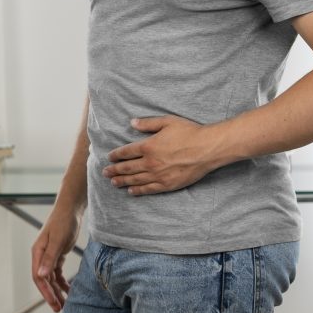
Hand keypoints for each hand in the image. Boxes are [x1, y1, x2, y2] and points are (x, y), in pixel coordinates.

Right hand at [31, 206, 80, 312]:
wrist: (71, 209)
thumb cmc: (63, 221)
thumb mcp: (57, 240)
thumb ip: (49, 258)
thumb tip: (41, 276)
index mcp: (37, 252)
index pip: (38, 277)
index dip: (45, 291)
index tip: (54, 302)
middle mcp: (41, 255)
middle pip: (44, 280)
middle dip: (51, 295)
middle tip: (59, 308)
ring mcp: (49, 255)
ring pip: (51, 278)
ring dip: (57, 291)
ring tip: (64, 303)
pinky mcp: (57, 254)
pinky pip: (58, 273)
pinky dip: (62, 282)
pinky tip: (68, 290)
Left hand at [103, 115, 220, 195]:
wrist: (207, 149)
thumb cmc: (189, 132)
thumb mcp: (167, 122)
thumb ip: (148, 123)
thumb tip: (132, 122)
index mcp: (148, 146)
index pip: (126, 152)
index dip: (116, 155)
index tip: (109, 158)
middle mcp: (150, 162)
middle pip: (127, 168)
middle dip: (115, 170)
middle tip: (105, 172)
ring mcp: (158, 175)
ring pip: (135, 180)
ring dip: (122, 181)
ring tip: (113, 183)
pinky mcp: (168, 184)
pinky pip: (149, 189)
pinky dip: (138, 190)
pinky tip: (131, 191)